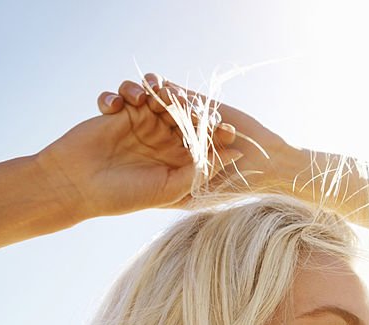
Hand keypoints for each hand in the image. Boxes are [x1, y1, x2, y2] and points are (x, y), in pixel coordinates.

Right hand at [34, 84, 241, 221]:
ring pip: (160, 98)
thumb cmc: (124, 194)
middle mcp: (163, 140)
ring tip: (155, 96)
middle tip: (185, 105)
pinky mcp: (119, 111)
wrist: (75, 186)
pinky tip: (118, 105)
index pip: (204, 140)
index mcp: (179, 159)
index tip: (226, 128)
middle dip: (188, 107)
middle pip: (185, 114)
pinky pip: (129, 92)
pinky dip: (127, 92)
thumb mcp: (170, 187)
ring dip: (160, 93)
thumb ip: (202, 170)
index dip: (216, 132)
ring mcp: (141, 123)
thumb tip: (238, 155)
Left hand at [99, 74, 301, 195]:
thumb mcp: (197, 193)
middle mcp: (174, 140)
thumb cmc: (235, 186)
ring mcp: (187, 121)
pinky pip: (175, 93)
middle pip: (139, 122)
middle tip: (109, 108)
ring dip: (139, 96)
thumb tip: (143, 197)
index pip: (136, 144)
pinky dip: (161, 87)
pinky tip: (148, 84)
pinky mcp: (201, 106)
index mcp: (169, 161)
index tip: (102, 131)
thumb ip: (173, 189)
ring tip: (129, 95)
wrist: (267, 165)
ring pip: (154, 106)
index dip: (117, 136)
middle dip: (123, 113)